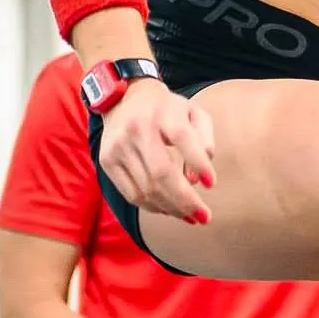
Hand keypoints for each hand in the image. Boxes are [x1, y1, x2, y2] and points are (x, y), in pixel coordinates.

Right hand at [97, 78, 216, 223]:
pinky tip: (169, 210)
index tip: (212, 184)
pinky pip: (131, 194)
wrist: (125, 100)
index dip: (198, 163)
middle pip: (161, 173)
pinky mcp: (106, 161)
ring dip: (172, 209)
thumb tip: (198, 180)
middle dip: (185, 200)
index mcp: (163, 112)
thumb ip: (205, 140)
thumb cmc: (169, 111)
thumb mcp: (194, 113)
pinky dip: (153, 207)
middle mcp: (137, 128)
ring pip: (146, 189)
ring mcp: (118, 146)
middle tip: (204, 217)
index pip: (182, 138)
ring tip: (190, 216)